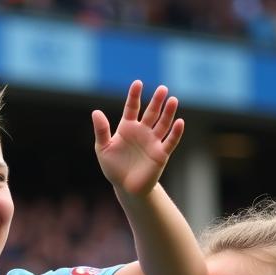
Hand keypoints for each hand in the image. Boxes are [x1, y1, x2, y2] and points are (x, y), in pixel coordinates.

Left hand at [92, 81, 184, 197]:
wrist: (126, 188)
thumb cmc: (114, 167)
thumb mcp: (103, 149)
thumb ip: (101, 131)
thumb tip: (96, 112)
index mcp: (128, 127)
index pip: (132, 107)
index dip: (135, 95)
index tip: (138, 84)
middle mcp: (142, 131)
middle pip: (151, 113)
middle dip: (157, 101)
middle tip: (163, 89)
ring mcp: (153, 142)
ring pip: (163, 124)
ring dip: (168, 113)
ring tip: (173, 100)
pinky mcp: (161, 154)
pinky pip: (170, 141)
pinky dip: (175, 133)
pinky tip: (180, 122)